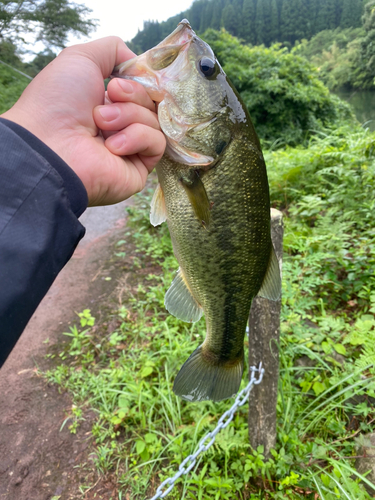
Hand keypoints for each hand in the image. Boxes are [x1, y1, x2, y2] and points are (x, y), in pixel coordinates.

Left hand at [1, 37, 165, 205]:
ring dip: (128, 116)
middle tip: (109, 97)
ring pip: (154, 121)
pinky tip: (112, 147)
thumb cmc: (58, 103)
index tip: (118, 80)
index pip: (141, 88)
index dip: (137, 81)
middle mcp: (119, 127)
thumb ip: (113, 49)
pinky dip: (136, 138)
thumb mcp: (81, 58)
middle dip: (132, 96)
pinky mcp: (139, 169)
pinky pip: (156, 143)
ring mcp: (130, 149)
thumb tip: (138, 64)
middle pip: (150, 102)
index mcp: (106, 104)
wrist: (51, 145)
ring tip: (100, 124)